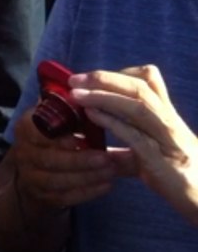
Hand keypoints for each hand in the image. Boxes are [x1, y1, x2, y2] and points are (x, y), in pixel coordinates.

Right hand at [10, 106, 116, 216]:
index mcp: (26, 127)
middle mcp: (24, 152)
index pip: (36, 130)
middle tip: (107, 158)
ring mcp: (31, 176)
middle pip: (49, 159)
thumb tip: (96, 92)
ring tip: (111, 171)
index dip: (58, 136)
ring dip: (86, 177)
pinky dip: (87, 192)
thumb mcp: (56, 117)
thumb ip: (71, 108)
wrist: (37, 168)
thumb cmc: (56, 136)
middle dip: (79, 160)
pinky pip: (64, 197)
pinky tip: (106, 185)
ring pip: (57, 180)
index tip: (82, 137)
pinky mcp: (42, 196)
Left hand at [71, 66, 197, 224]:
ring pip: (139, 106)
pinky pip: (137, 135)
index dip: (120, 73)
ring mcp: (167, 140)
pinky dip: (112, 122)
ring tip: (76, 94)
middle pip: (140, 87)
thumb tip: (96, 152)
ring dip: (104, 96)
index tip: (91, 77)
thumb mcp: (148, 160)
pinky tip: (92, 115)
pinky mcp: (161, 161)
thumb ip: (124, 153)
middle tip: (74, 79)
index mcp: (166, 117)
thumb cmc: (178, 178)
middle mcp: (169, 123)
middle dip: (104, 79)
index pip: (149, 81)